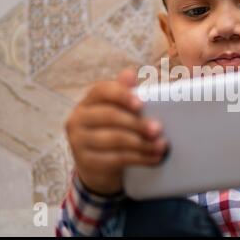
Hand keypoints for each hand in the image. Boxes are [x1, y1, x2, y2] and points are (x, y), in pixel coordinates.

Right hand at [65, 69, 167, 195]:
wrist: (97, 166)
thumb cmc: (112, 132)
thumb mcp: (119, 112)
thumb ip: (126, 94)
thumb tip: (130, 73)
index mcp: (88, 101)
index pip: (102, 91)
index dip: (122, 95)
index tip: (141, 104)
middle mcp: (78, 119)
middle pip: (110, 116)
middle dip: (137, 123)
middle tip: (159, 129)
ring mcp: (79, 142)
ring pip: (115, 140)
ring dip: (142, 143)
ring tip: (161, 145)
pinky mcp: (86, 162)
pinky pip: (117, 159)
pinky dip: (139, 158)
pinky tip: (154, 158)